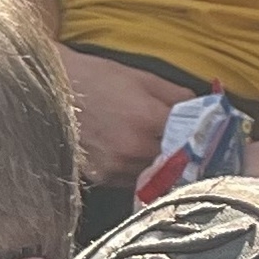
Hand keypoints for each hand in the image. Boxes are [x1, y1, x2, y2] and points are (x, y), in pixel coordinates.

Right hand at [65, 51, 192, 185]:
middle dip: (180, 153)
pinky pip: (130, 180)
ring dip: (158, 166)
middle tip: (183, 145)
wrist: (53, 88)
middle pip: (174, 161)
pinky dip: (135, 171)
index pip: (191, 138)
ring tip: (152, 149)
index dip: (200, 137)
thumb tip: (204, 109)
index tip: (205, 137)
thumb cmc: (98, 78)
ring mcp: (116, 166)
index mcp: (149, 119)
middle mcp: (134, 148)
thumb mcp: (143, 77)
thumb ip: (178, 95)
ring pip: (154, 175)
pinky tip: (128, 153)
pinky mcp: (100, 177)